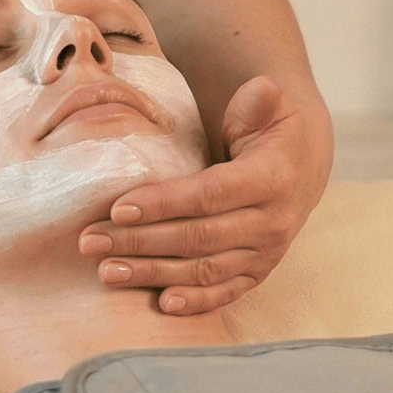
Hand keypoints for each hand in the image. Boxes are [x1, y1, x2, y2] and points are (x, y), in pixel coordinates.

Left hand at [76, 76, 330, 313]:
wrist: (301, 167)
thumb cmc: (270, 129)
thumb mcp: (270, 107)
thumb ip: (259, 101)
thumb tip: (261, 88)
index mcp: (272, 178)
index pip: (211, 195)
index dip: (165, 203)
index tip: (118, 207)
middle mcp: (272, 222)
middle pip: (198, 238)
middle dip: (140, 241)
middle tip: (90, 240)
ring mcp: (266, 253)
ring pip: (204, 270)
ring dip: (153, 273)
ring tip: (106, 271)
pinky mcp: (258, 273)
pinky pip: (225, 292)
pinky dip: (195, 301)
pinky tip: (161, 304)